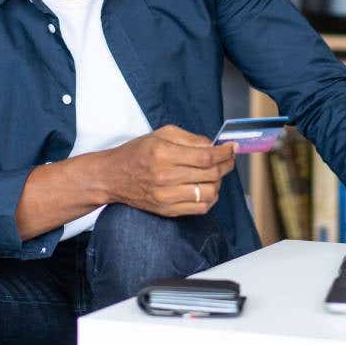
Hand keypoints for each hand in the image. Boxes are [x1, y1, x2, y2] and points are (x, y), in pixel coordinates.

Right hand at [102, 124, 236, 216]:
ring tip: (215, 174)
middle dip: (226, 165)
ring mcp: (166, 197)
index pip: (206, 156)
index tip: (232, 148)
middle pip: (211, 174)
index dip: (225, 153)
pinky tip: (206, 188)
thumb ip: (190, 138)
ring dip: (219, 183)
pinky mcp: (167, 210)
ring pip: (210, 193)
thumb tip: (214, 146)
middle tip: (228, 159)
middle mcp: (165, 177)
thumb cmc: (137, 152)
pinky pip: (200, 208)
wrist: (112, 176)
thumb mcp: (161, 134)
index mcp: (163, 154)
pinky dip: (210, 198)